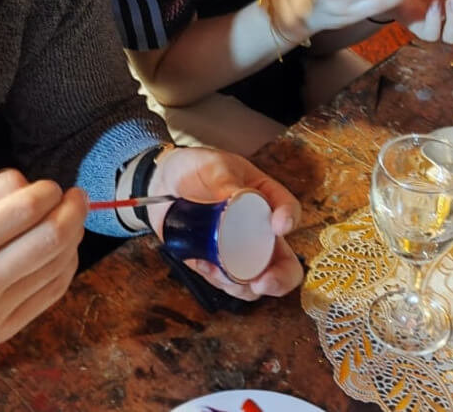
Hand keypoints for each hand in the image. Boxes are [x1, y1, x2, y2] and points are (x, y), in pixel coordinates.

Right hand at [0, 169, 87, 362]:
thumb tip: (33, 186)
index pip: (23, 211)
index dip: (47, 191)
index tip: (50, 185)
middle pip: (51, 240)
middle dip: (73, 211)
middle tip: (75, 196)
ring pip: (58, 268)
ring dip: (72, 238)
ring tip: (68, 220)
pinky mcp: (1, 333)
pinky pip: (50, 295)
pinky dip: (64, 267)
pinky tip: (60, 250)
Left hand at [146, 146, 302, 300]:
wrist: (162, 182)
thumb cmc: (195, 168)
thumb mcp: (213, 165)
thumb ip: (225, 179)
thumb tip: (236, 196)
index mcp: (265, 198)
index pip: (288, 209)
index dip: (289, 219)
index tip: (280, 226)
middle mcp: (258, 229)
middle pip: (283, 261)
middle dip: (279, 278)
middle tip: (264, 282)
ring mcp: (238, 251)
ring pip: (255, 281)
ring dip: (244, 287)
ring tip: (222, 273)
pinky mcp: (215, 264)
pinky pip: (224, 282)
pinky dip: (217, 280)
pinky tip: (203, 264)